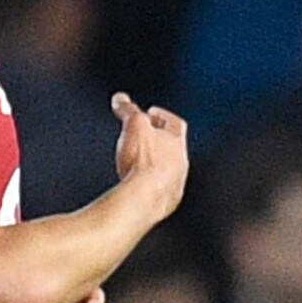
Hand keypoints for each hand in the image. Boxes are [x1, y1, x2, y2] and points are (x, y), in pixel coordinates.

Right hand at [112, 94, 189, 212]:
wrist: (144, 198)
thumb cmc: (142, 162)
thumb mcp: (133, 125)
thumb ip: (127, 110)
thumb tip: (120, 99)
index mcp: (176, 142)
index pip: (174, 123)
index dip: (161, 116)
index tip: (150, 113)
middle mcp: (181, 163)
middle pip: (172, 147)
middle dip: (158, 141)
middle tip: (144, 137)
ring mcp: (175, 184)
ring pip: (168, 170)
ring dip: (155, 164)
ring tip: (137, 163)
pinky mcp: (165, 203)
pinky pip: (160, 190)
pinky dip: (150, 185)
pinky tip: (137, 186)